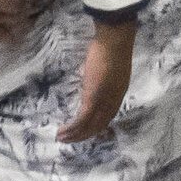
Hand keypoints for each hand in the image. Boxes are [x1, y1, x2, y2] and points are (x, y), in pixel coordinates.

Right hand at [61, 14, 134, 141]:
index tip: (84, 130)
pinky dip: (72, 128)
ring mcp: (104, 100)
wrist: (115, 40)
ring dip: (75, 135)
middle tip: (70, 140)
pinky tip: (63, 131)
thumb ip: (101, 76)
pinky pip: (82, 119)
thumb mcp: (108, 66)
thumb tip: (91, 77)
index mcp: (118, 92)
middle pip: (100, 124)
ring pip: (90, 125)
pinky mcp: (93, 98)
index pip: (107, 115)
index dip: (95, 125)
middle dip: (84, 135)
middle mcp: (113, 100)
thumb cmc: (112, 46)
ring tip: (62, 139)